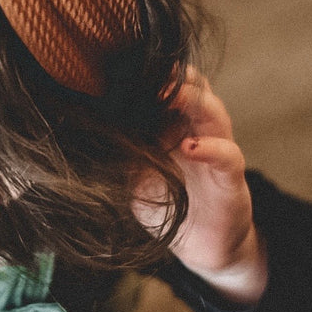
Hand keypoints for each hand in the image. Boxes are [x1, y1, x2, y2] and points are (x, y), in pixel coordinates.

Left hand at [134, 69, 267, 305]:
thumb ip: (118, 153)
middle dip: (174, 76)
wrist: (199, 245)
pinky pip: (227, 154)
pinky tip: (190, 147)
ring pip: (214, 111)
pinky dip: (210, 148)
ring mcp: (216, 148)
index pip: (166, 86)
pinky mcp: (231, 176)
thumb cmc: (164, 202)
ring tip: (170, 96)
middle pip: (194, 87)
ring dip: (193, 100)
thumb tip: (81, 132)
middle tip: (148, 70)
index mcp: (172, 123)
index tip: (122, 67)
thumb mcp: (132, 176)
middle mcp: (196, 128)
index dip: (149, 75)